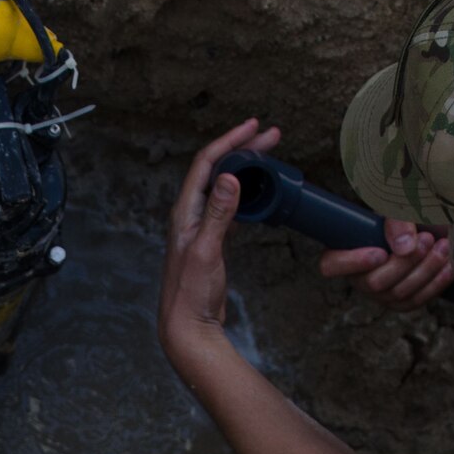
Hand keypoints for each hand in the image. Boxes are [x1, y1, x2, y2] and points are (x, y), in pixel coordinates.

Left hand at [158, 118, 280, 355]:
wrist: (187, 325)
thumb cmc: (191, 293)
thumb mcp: (206, 250)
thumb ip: (217, 214)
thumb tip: (230, 178)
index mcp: (184, 212)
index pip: (206, 164)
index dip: (229, 141)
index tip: (251, 127)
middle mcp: (189, 215)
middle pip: (217, 170)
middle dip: (243, 150)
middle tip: (270, 136)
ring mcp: (200, 227)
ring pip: (224, 187)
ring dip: (245, 170)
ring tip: (268, 156)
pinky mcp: (211, 241)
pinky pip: (229, 208)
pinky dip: (246, 195)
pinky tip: (259, 194)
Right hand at [318, 218, 453, 312]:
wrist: (436, 220)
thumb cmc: (411, 208)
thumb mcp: (401, 204)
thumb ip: (397, 221)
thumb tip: (404, 248)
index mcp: (347, 249)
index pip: (331, 265)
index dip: (352, 264)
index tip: (380, 252)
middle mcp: (359, 276)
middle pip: (374, 283)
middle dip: (404, 264)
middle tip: (427, 239)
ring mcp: (381, 292)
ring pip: (398, 294)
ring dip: (424, 270)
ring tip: (442, 246)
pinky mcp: (403, 301)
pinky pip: (416, 301)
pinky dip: (435, 284)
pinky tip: (449, 266)